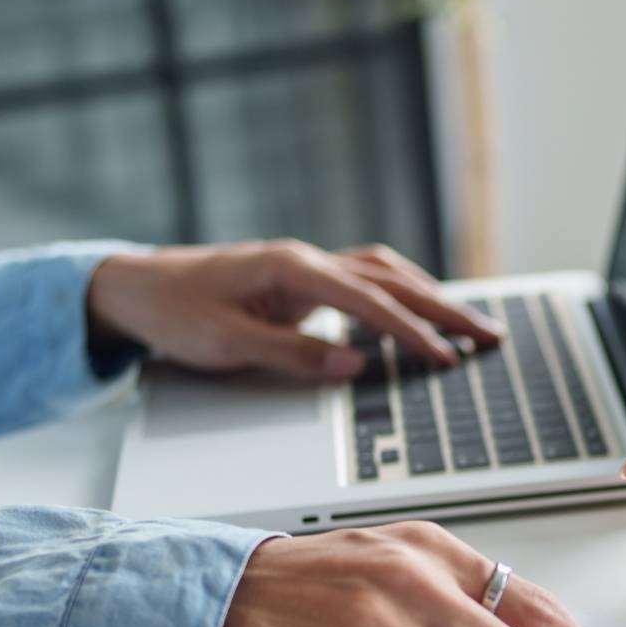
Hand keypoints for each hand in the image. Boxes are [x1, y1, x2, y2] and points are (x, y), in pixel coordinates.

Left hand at [87, 240, 503, 380]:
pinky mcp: (305, 279)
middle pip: (392, 280)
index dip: (411, 332)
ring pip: (386, 274)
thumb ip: (292, 354)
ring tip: (471, 325)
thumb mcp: (224, 343)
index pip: (368, 301)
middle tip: (490, 335)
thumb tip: (353, 365)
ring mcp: (307, 267)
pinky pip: (368, 281)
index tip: (446, 357)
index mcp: (290, 269)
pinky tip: (423, 310)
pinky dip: (403, 294)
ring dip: (431, 297)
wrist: (135, 286)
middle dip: (445, 309)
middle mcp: (306, 260)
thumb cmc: (173, 312)